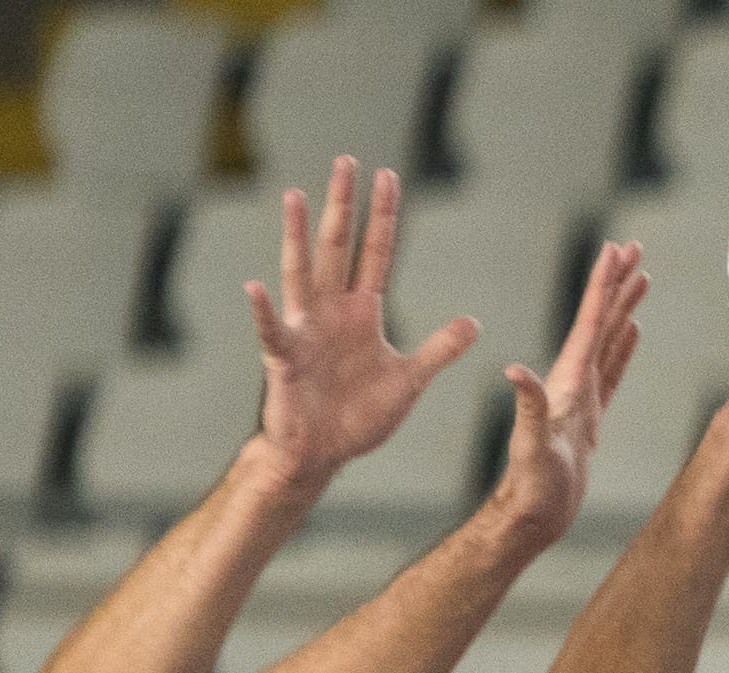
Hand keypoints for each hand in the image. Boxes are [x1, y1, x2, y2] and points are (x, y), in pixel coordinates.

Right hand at [247, 159, 480, 490]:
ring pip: (301, 273)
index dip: (383, 216)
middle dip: (343, 206)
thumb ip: (438, 350)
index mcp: (362, 312)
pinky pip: (272, 332)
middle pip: (338, 247)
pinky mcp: (283, 360)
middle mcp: (331, 311)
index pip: (376, 253)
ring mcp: (305, 331)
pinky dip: (263, 312)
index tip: (389, 174)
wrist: (322, 455)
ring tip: (295, 196)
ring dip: (297, 236)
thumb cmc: (358, 417)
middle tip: (346, 161)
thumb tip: (474, 322)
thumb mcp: (409, 381)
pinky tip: (254, 287)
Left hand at [488, 238, 648, 548]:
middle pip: (599, 320)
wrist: (532, 516)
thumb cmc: (532, 488)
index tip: (617, 249)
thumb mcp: (532, 446)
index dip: (603, 284)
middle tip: (635, 247)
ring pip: (608, 340)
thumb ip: (529, 409)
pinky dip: (623, 347)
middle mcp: (572, 381)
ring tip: (641, 278)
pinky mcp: (589, 418)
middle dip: (617, 282)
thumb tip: (515, 371)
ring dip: (623, 307)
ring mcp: (581, 398)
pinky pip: (611, 371)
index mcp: (565, 381)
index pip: (588, 323)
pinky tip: (633, 331)